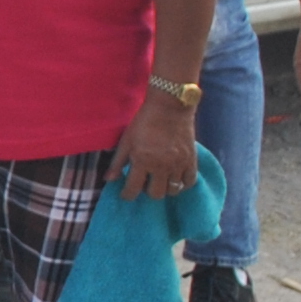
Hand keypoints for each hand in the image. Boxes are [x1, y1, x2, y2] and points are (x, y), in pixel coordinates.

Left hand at [115, 87, 197, 201]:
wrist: (170, 106)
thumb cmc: (144, 122)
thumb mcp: (127, 140)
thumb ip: (118, 162)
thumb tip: (108, 180)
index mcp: (142, 160)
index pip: (133, 189)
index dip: (127, 195)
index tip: (126, 193)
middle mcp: (161, 166)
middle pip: (155, 194)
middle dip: (146, 191)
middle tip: (144, 182)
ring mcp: (179, 164)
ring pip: (173, 191)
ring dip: (164, 188)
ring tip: (159, 179)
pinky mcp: (192, 160)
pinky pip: (190, 182)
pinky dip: (182, 184)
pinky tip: (175, 178)